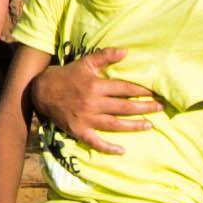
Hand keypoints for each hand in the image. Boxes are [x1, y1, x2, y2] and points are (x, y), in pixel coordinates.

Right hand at [27, 48, 151, 147]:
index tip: (155, 92)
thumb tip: (126, 51)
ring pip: (115, 125)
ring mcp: (86, 119)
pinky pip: (95, 142)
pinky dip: (108, 148)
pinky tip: (122, 150)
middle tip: (160, 108)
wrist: (42, 91)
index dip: (141, 90)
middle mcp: (93, 103)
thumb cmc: (67, 76)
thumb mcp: (85, 63)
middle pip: (124, 107)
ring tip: (149, 125)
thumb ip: (105, 56)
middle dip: (144, 107)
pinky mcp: (79, 131)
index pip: (125, 88)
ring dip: (134, 125)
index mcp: (96, 85)